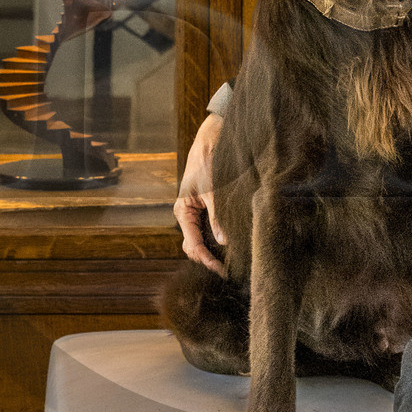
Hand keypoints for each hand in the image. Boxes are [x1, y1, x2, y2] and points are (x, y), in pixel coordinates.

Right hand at [175, 114, 227, 272]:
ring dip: (211, 252)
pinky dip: (215, 240)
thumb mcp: (213, 191)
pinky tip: (229, 246)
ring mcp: (195, 213)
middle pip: (193, 247)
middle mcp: (186, 215)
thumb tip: (223, 242)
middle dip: (207, 259)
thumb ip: (217, 216)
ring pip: (200, 241)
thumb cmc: (208, 162)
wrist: (211, 141)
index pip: (192, 245)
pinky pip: (207, 231)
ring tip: (228, 262)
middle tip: (227, 270)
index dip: (206, 260)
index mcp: (183, 211)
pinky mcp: (205, 209)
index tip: (221, 269)